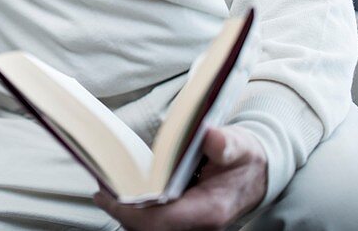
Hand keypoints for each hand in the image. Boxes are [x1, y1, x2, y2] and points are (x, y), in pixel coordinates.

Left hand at [93, 126, 266, 230]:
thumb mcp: (239, 146)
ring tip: (105, 188)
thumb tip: (210, 136)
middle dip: (122, 211)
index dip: (133, 212)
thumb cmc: (244, 160)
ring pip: (149, 228)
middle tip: (101, 187)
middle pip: (150, 228)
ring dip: (125, 212)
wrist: (256, 174)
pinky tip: (121, 193)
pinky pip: (154, 222)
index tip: (111, 195)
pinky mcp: (183, 220)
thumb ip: (225, 144)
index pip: (163, 220)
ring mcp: (190, 224)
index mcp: (209, 209)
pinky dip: (135, 210)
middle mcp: (197, 223)